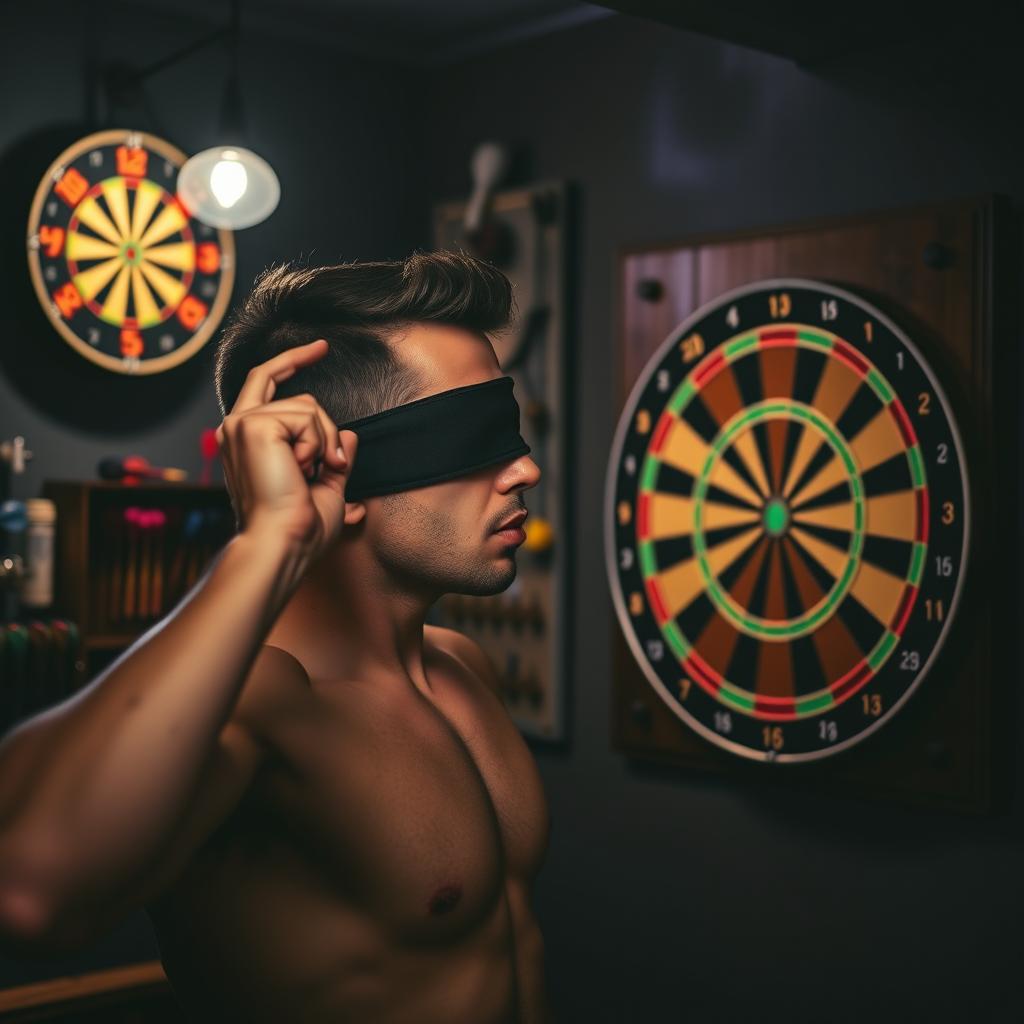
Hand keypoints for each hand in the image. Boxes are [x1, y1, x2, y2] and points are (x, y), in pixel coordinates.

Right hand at [214, 339, 357, 557]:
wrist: (282, 543)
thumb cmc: (299, 527)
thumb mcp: (327, 487)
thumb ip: (333, 458)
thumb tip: (347, 435)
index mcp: (246, 441)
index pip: (266, 382)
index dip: (293, 361)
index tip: (322, 347)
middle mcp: (236, 428)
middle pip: (298, 397)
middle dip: (324, 430)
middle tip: (330, 468)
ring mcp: (241, 424)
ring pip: (308, 406)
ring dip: (323, 443)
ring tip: (310, 475)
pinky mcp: (252, 425)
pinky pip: (307, 416)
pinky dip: (316, 444)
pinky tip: (302, 469)